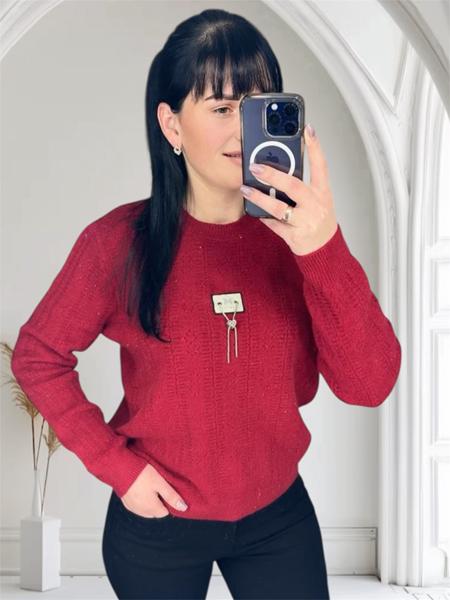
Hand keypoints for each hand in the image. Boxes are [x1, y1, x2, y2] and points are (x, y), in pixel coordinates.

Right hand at [120, 464, 187, 517]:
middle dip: (158, 502)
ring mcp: (132, 507)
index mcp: (151, 508)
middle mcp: (141, 511)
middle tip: (158, 486)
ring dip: (149, 502)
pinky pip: (136, 505)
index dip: (167, 501)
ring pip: (145, 509)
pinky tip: (140, 488)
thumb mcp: (160, 483)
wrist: (120, 468)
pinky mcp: (125, 502)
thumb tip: (183, 508)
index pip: (164, 512)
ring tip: (148, 486)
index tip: (165, 489)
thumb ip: (171, 496)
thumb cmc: (141, 473)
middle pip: (155, 512)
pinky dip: (140, 500)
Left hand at [240, 124, 337, 255]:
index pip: (321, 165)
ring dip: (260, 198)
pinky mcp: (295, 236)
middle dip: (273, 175)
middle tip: (256, 167)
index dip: (315, 147)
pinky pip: (275, 225)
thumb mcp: (318, 200)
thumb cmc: (318, 221)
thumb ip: (303, 185)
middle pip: (294, 186)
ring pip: (280, 208)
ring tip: (246, 190)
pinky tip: (254, 211)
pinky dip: (263, 217)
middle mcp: (315, 205)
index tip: (307, 130)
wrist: (324, 250)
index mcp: (323, 193)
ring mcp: (305, 221)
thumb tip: (279, 170)